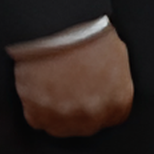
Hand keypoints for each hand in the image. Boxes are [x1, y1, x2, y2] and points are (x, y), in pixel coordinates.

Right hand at [15, 27, 132, 137]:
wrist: (56, 25)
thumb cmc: (86, 32)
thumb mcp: (116, 52)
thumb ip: (117, 78)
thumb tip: (110, 82)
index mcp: (118, 101)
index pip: (113, 117)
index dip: (99, 103)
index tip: (91, 94)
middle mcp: (94, 115)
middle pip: (86, 124)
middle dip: (79, 109)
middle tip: (70, 88)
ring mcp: (65, 118)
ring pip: (60, 127)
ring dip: (56, 112)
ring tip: (53, 88)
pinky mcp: (38, 114)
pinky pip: (36, 119)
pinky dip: (35, 107)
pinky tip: (39, 88)